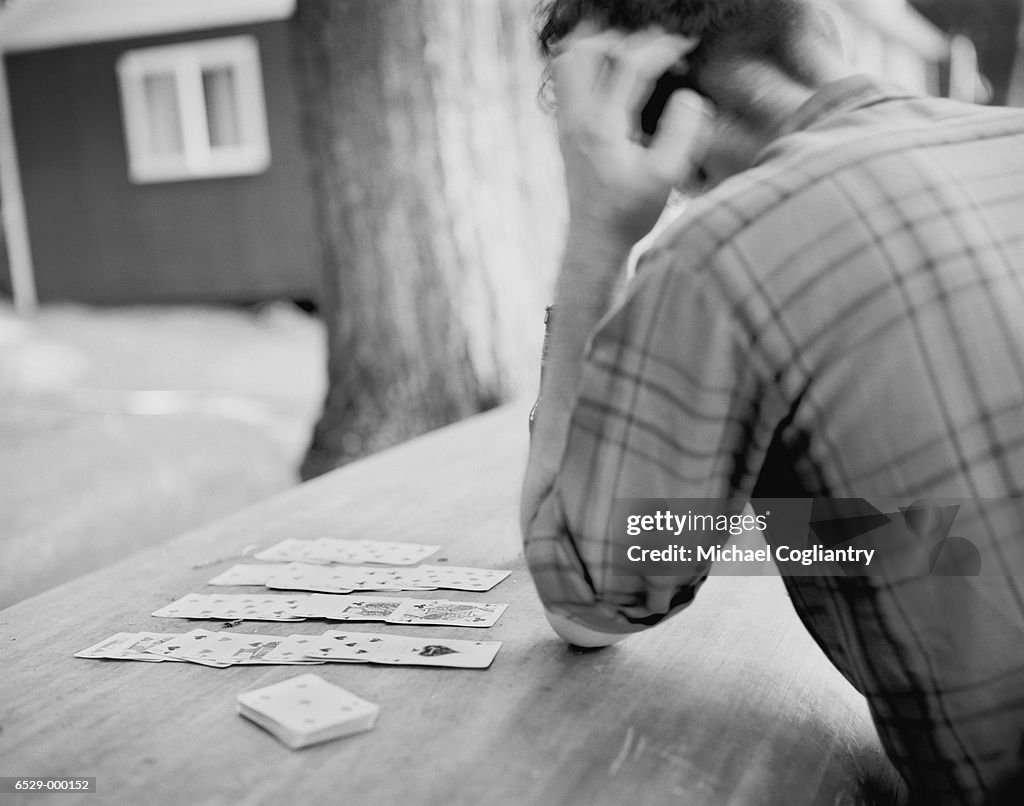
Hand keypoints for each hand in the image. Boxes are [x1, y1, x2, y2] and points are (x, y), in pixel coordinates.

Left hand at [551, 25, 710, 246]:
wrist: (596, 241)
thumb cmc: (629, 213)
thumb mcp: (666, 177)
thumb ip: (682, 133)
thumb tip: (689, 97)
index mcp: (603, 125)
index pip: (630, 63)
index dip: (663, 47)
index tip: (687, 48)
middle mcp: (578, 118)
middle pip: (585, 49)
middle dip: (624, 38)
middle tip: (655, 48)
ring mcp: (568, 123)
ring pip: (569, 61)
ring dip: (600, 47)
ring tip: (633, 52)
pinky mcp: (568, 131)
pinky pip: (568, 81)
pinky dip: (590, 66)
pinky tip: (617, 78)